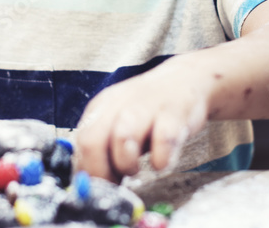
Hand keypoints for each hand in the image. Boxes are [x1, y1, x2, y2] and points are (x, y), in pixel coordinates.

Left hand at [74, 57, 211, 181]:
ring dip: (126, 164)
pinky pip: (164, 139)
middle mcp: (119, 103)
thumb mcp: (120, 123)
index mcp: (101, 107)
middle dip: (100, 173)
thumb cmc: (151, 110)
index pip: (81, 142)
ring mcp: (147, 106)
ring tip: (136, 170)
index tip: (98, 188)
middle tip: (114, 187)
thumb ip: (105, 148)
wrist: (187, 79)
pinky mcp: (175, 113)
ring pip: (122, 137)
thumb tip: (93, 183)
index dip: (87, 171)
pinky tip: (162, 163)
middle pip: (92, 140)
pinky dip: (161, 159)